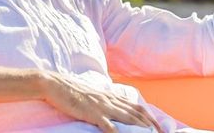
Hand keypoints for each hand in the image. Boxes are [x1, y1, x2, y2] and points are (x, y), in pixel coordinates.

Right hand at [38, 71, 164, 132]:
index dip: (149, 117)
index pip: (136, 106)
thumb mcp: (92, 95)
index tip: (158, 126)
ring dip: (139, 127)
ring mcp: (101, 106)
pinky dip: (116, 131)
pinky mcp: (91, 112)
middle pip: (136, 113)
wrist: (55, 84)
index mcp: (110, 96)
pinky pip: (106, 124)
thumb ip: (105, 101)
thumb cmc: (72, 91)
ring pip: (126, 117)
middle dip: (150, 124)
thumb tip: (114, 106)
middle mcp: (109, 100)